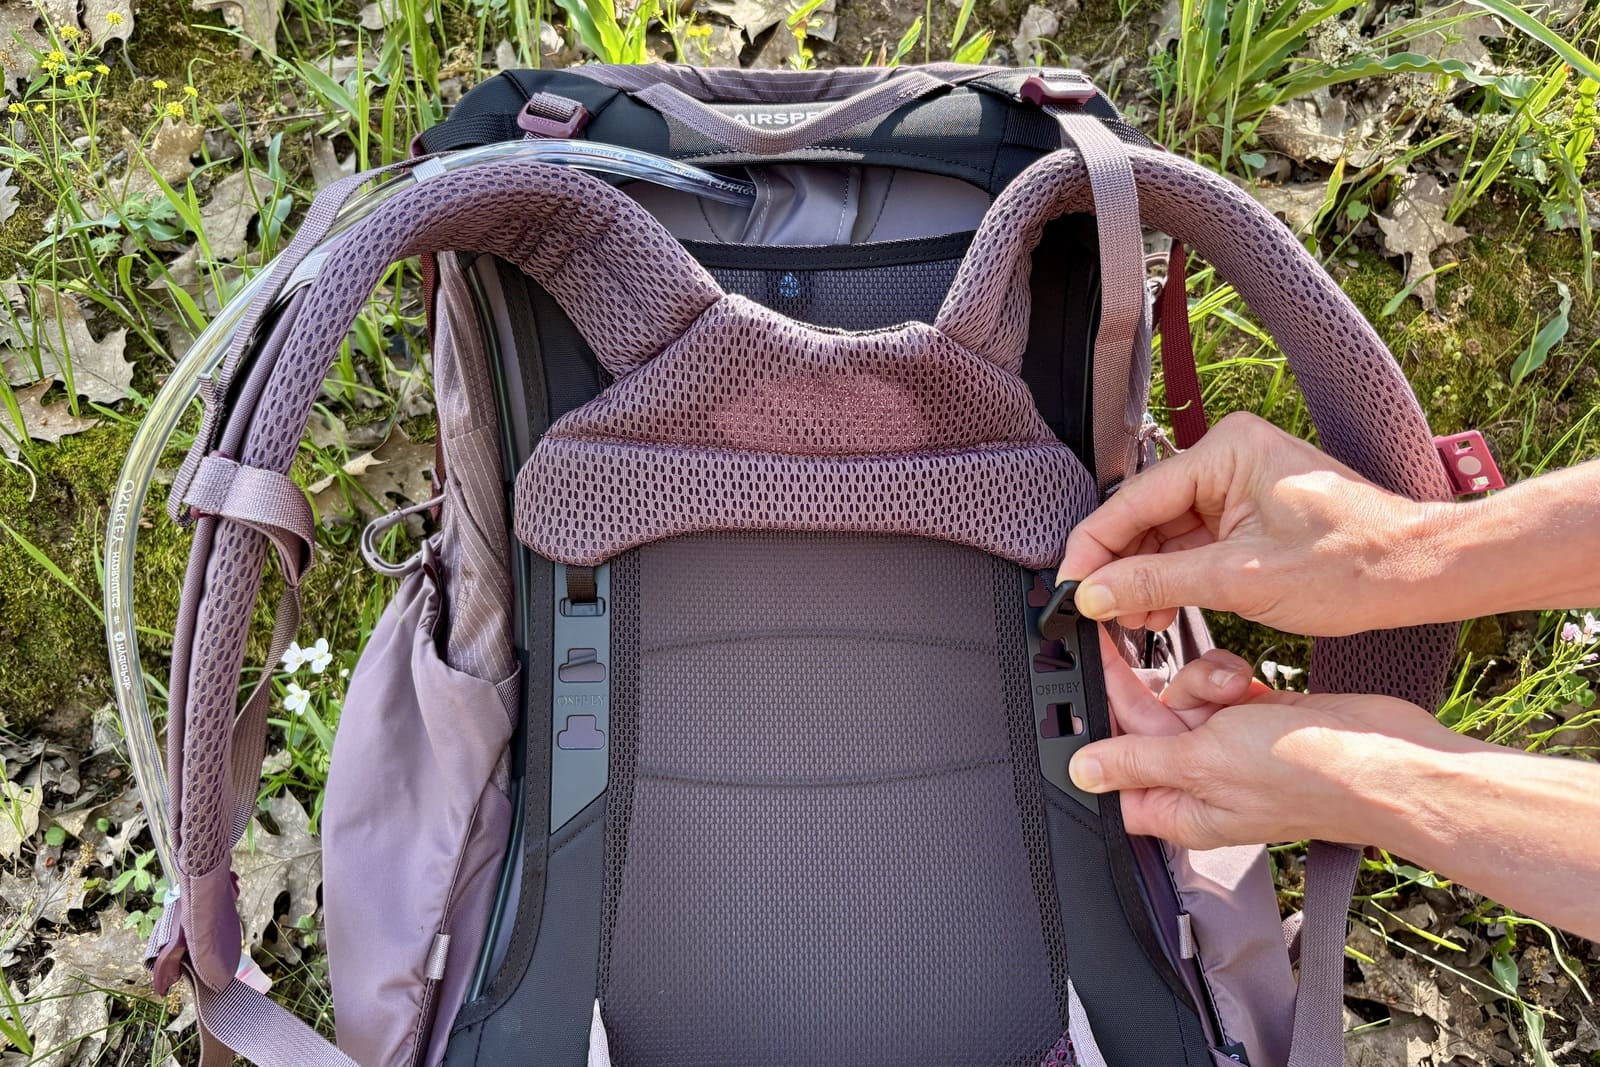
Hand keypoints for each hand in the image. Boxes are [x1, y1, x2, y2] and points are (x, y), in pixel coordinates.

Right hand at [1058, 412, 1442, 635]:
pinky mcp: (1249, 509)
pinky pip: (1193, 540)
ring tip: (1137, 621)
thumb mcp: (1239, 580)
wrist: (1419, 573)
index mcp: (1224, 452)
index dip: (1093, 549)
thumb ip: (1156, 583)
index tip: (1069, 586)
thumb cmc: (1355, 565)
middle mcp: (1227, 456)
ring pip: (1165, 532)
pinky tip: (1164, 609)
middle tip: (1102, 614)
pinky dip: (1175, 576)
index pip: (1133, 500)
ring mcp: (1239, 482)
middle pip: (1145, 515)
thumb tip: (1093, 592)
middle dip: (1121, 569)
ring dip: (1146, 578)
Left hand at [1078, 630, 1468, 850]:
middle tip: (1136, 649)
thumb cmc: (1307, 773)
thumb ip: (1138, 761)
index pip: (1115, 769)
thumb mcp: (1204, 762)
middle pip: (1144, 725)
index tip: (1086, 679)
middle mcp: (1200, 781)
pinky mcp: (1253, 717)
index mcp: (1179, 808)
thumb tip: (1082, 773)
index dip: (1097, 726)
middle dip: (1153, 693)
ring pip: (1181, 697)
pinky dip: (1226, 676)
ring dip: (1199, 681)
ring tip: (1231, 689)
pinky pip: (1216, 685)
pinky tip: (1248, 681)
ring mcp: (1228, 747)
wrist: (1388, 757)